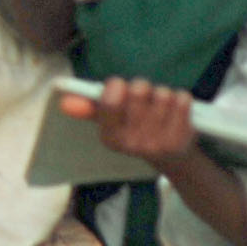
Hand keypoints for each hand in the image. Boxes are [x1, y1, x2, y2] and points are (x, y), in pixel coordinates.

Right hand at [59, 77, 197, 164]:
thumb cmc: (137, 131)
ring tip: (161, 107)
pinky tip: (177, 111)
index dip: (117, 86)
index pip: (110, 101)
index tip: (119, 86)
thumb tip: (63, 102)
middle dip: (142, 87)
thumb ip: (89, 109)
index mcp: (110, 137)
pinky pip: (182, 100)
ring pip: (162, 93)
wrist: (172, 159)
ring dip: (163, 94)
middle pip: (139, 89)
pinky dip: (181, 99)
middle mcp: (132, 143)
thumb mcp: (111, 123)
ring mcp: (159, 142)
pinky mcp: (182, 138)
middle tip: (144, 98)